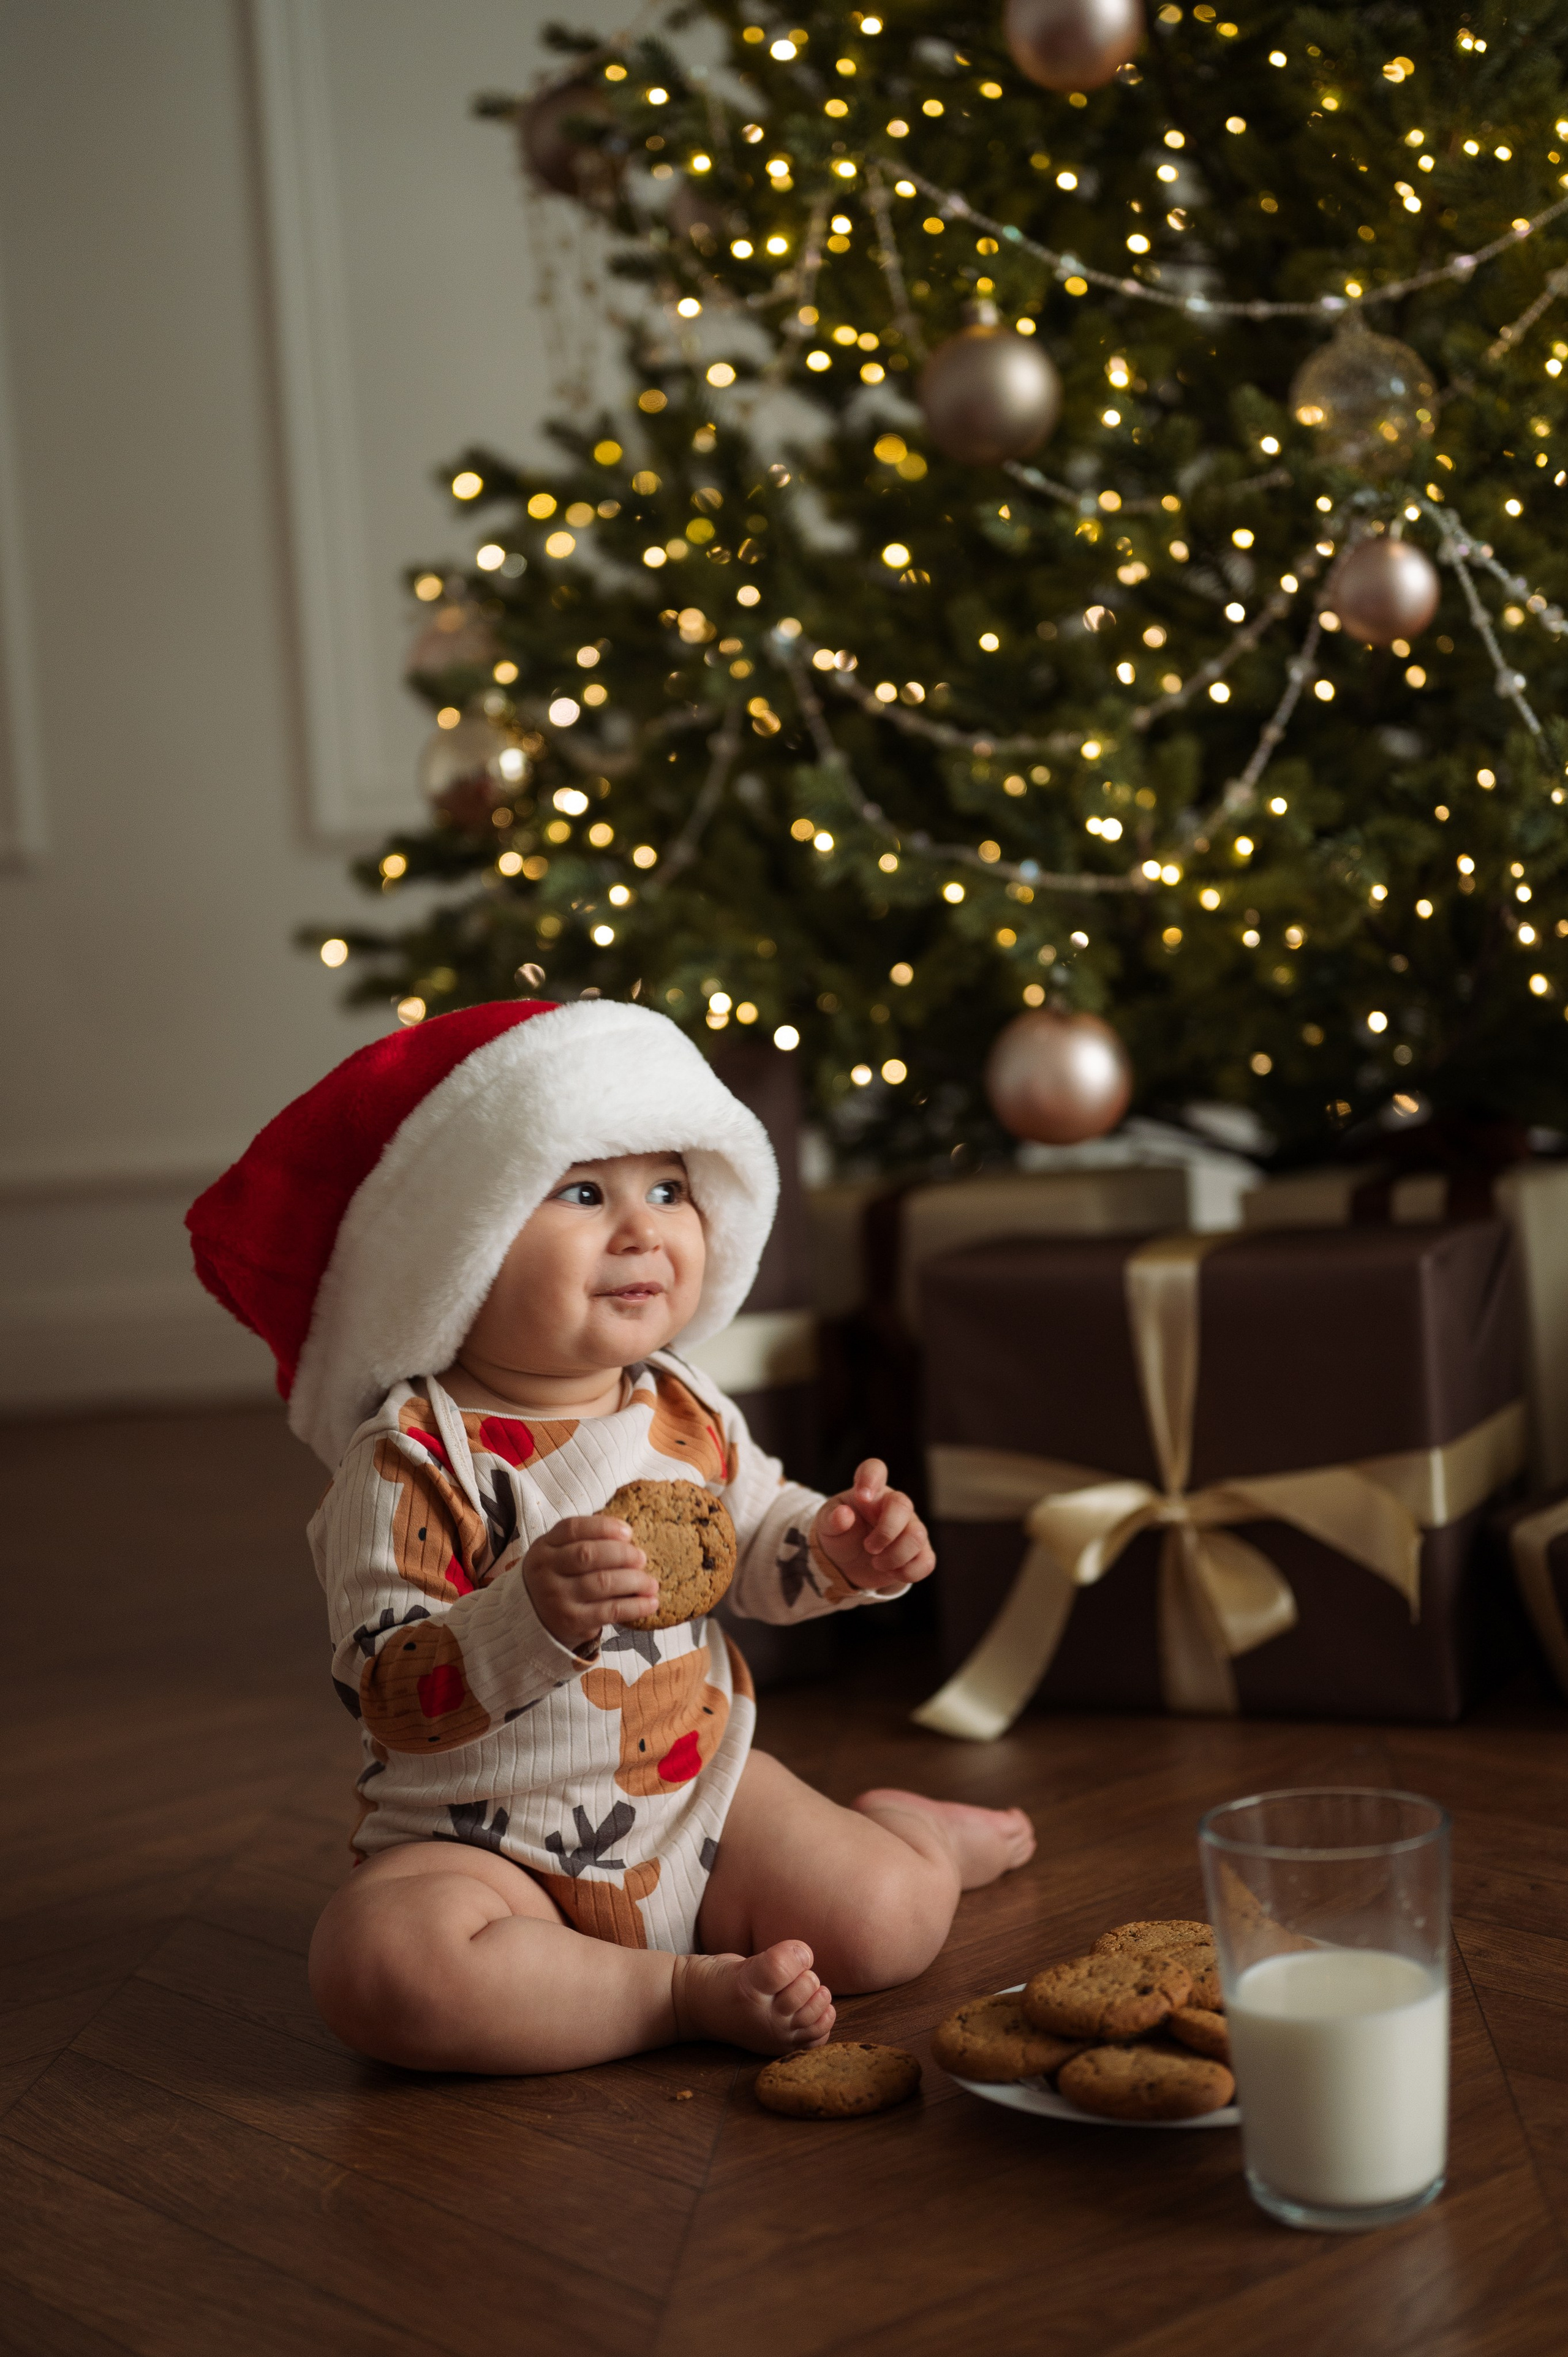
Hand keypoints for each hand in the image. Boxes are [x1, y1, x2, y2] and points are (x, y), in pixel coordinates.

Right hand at [521, 1514, 657, 1650]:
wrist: (533, 1621)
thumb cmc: (557, 1580)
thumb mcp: (557, 1555)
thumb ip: (583, 1541)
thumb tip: (627, 1535)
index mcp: (544, 1548)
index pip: (573, 1528)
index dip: (604, 1527)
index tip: (628, 1532)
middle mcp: (546, 1571)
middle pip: (589, 1554)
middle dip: (623, 1554)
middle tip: (642, 1558)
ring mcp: (557, 1598)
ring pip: (603, 1582)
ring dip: (635, 1581)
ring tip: (651, 1583)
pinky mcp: (572, 1622)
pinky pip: (610, 1610)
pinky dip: (635, 1606)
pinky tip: (651, 1603)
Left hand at [812, 1459, 934, 1592]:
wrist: (848, 1564)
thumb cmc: (840, 1535)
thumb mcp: (826, 1526)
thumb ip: (831, 1519)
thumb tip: (844, 1514)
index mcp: (870, 1492)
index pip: (875, 1469)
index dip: (871, 1478)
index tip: (861, 1496)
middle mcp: (894, 1505)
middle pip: (903, 1506)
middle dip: (885, 1532)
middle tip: (868, 1548)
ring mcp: (911, 1528)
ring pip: (917, 1535)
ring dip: (895, 1556)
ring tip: (876, 1563)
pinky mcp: (919, 1552)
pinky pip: (927, 1561)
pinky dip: (908, 1571)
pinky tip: (891, 1573)